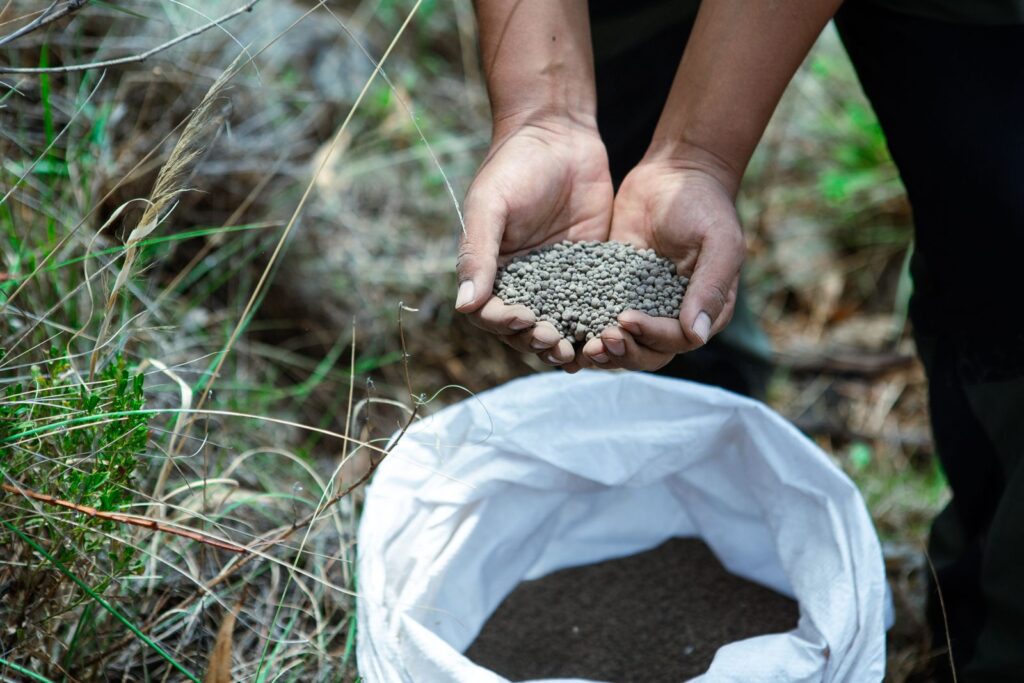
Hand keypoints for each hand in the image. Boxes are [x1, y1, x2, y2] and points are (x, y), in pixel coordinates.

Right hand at [456, 117, 613, 365]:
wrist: (559, 132)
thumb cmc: (514, 164)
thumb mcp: (491, 205)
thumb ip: (478, 254)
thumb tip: (464, 307)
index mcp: (491, 270)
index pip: (491, 314)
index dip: (505, 325)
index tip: (524, 322)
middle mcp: (522, 280)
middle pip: (525, 328)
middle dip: (539, 341)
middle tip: (558, 343)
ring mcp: (556, 277)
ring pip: (559, 322)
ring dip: (567, 342)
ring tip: (581, 352)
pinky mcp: (588, 267)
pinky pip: (591, 302)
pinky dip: (597, 322)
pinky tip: (609, 334)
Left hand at [567, 158, 743, 371]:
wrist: (675, 174)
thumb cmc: (705, 205)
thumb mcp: (719, 241)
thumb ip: (710, 286)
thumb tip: (696, 335)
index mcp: (703, 310)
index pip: (676, 339)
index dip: (651, 336)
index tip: (626, 319)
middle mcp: (672, 316)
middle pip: (647, 352)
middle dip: (623, 351)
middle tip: (598, 340)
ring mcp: (642, 305)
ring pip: (622, 342)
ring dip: (603, 350)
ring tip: (582, 345)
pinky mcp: (614, 291)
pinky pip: (599, 316)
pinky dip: (584, 328)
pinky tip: (563, 329)